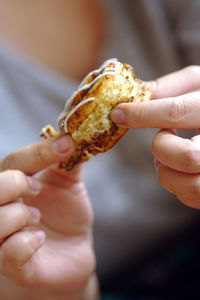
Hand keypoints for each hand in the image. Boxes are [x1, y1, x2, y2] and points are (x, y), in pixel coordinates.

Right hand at [0, 135, 95, 298]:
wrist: (72, 251)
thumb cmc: (66, 214)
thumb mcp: (69, 184)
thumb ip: (68, 161)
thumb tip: (75, 134)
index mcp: (15, 185)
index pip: (14, 162)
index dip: (38, 152)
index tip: (67, 144)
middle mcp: (3, 209)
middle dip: (15, 183)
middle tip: (37, 187)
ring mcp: (4, 238)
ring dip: (19, 215)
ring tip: (37, 216)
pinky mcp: (15, 266)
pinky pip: (8, 254)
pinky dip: (25, 244)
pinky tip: (41, 240)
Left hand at [110, 66, 199, 208]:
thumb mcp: (198, 83)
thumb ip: (170, 87)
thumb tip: (135, 94)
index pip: (176, 112)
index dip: (141, 114)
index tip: (118, 114)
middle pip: (187, 157)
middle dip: (162, 148)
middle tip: (163, 136)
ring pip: (190, 185)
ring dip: (167, 172)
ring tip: (168, 156)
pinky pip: (191, 199)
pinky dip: (176, 186)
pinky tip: (180, 170)